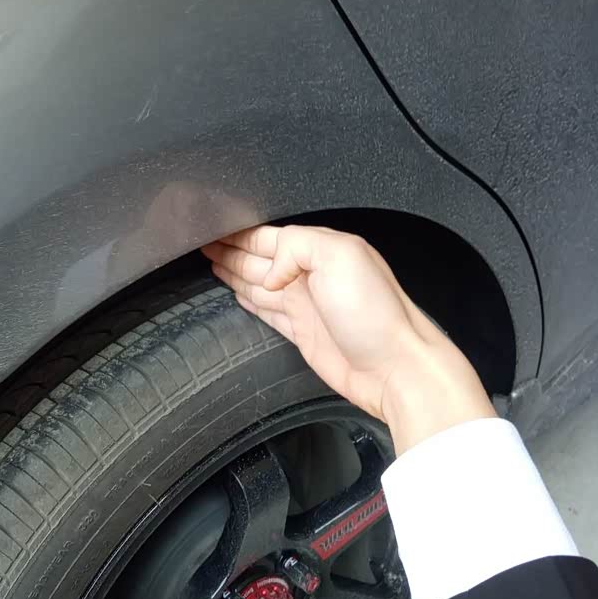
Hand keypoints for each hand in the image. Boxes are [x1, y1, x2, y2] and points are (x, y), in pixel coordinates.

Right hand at [202, 225, 495, 453]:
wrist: (395, 368)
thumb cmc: (378, 315)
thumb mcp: (339, 256)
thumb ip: (296, 247)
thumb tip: (268, 270)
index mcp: (320, 250)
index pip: (267, 236)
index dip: (238, 234)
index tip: (211, 229)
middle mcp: (312, 275)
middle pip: (258, 258)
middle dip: (230, 250)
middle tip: (202, 244)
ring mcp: (306, 305)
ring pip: (259, 283)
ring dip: (235, 272)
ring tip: (212, 263)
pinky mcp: (303, 333)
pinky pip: (267, 312)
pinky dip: (250, 301)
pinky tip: (238, 294)